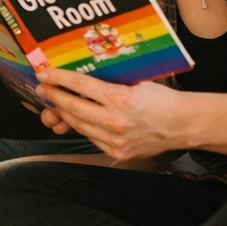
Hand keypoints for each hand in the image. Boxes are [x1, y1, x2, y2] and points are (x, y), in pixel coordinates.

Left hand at [34, 67, 193, 160]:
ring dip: (64, 113)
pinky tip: (76, 118)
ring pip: (79, 125)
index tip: (43, 73)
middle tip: (42, 88)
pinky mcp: (117, 152)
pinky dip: (82, 126)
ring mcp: (116, 140)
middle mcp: (115, 121)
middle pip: (73, 107)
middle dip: (54, 97)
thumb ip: (110, 82)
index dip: (58, 78)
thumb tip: (82, 74)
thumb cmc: (162, 100)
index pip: (80, 85)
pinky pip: (91, 137)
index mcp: (120, 98)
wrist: (184, 125)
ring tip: (54, 102)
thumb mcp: (136, 83)